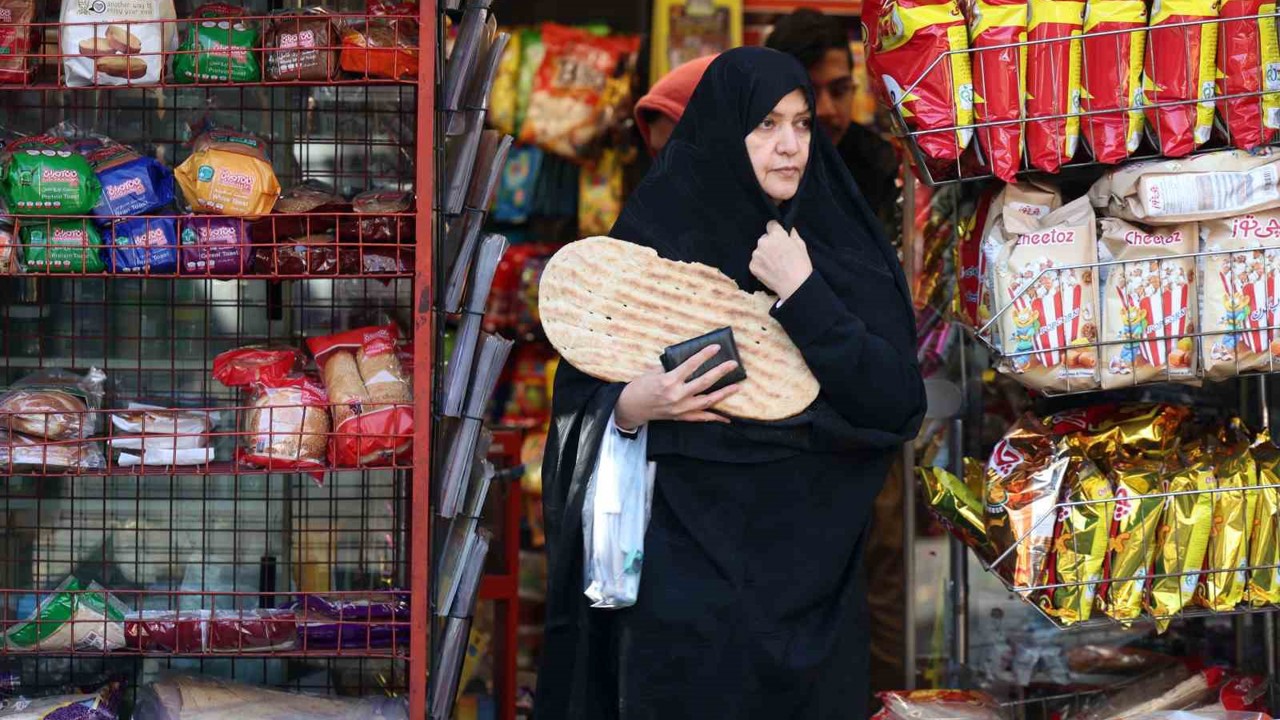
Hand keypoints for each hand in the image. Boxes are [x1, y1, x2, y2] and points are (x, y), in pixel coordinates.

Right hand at [614, 345, 740, 429]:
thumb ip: (671, 367)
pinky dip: (714, 417)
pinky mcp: (681, 417)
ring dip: (723, 393)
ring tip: (737, 386)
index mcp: (669, 380)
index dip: (705, 355)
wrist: (631, 407)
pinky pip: (701, 417)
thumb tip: (687, 362)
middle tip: (733, 364)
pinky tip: (727, 417)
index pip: (691, 365)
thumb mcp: (653, 372)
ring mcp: (680, 408)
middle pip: (704, 382)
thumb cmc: (640, 387)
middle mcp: (677, 395)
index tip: (716, 348)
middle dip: (720, 372)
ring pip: (707, 400)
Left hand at [750, 220, 812, 301]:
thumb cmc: (800, 265)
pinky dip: (761, 265)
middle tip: (778, 254)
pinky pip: (755, 262)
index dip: (776, 230)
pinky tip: (769, 271)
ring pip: (759, 251)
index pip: (771, 225)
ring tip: (774, 265)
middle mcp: (763, 242)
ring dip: (764, 255)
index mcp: (776, 235)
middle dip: (770, 244)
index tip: (779, 237)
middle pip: (764, 239)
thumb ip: (793, 235)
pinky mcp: (752, 266)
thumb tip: (789, 230)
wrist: (795, 285)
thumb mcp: (801, 245)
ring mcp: (756, 254)